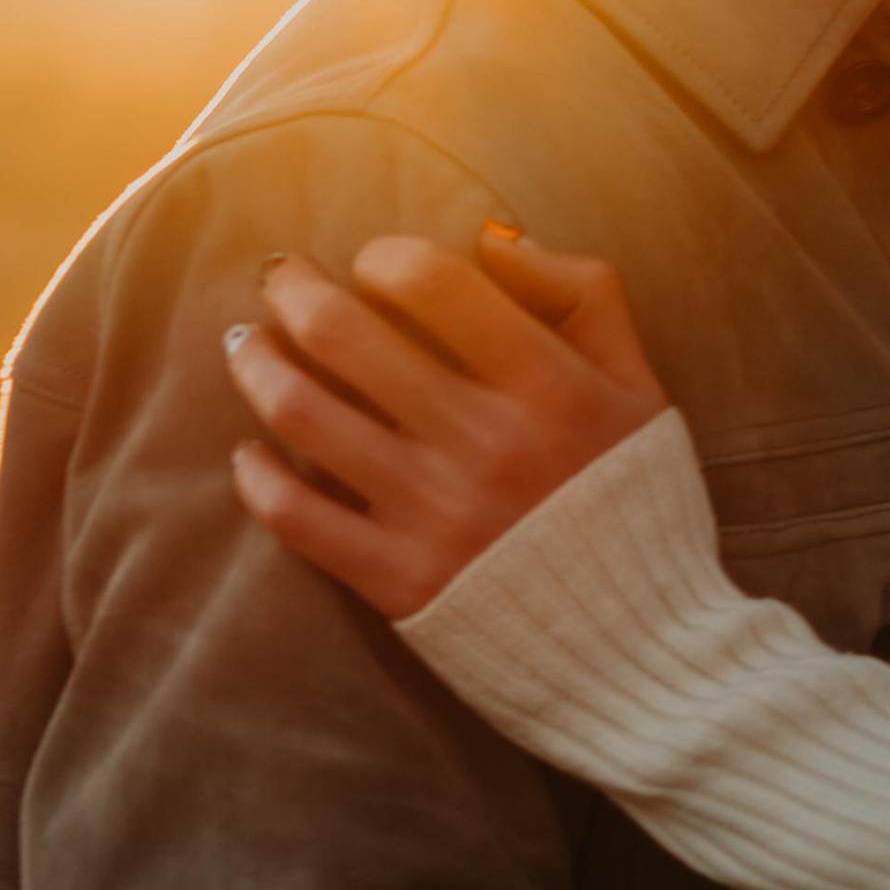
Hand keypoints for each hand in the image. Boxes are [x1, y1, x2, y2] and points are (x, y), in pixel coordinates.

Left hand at [227, 227, 669, 619]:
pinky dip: (256, 476)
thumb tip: (492, 238)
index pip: (430, 281)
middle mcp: (485, 442)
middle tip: (278, 282)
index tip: (371, 266)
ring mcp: (435, 514)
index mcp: (548, 385)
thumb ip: (584, 295)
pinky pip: (296, 516)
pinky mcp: (399, 581)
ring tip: (247, 348)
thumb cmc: (638, 507)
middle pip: (344, 335)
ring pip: (303, 414)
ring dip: (257, 366)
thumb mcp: (640, 389)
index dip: (382, 256)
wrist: (641, 651)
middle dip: (292, 292)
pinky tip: (249, 453)